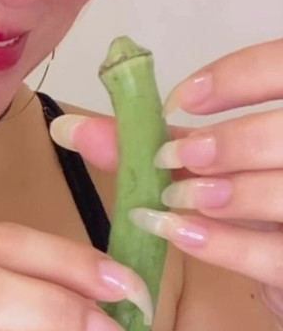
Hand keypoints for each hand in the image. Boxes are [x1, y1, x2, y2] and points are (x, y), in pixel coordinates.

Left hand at [53, 37, 282, 323]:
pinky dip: (223, 244)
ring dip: (223, 193)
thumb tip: (68, 128)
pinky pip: (272, 253)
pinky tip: (182, 233)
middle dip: (227, 143)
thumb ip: (149, 142)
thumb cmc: (250, 206)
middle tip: (172, 157)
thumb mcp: (204, 164)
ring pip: (282, 192)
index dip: (237, 77)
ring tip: (176, 198)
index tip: (181, 100)